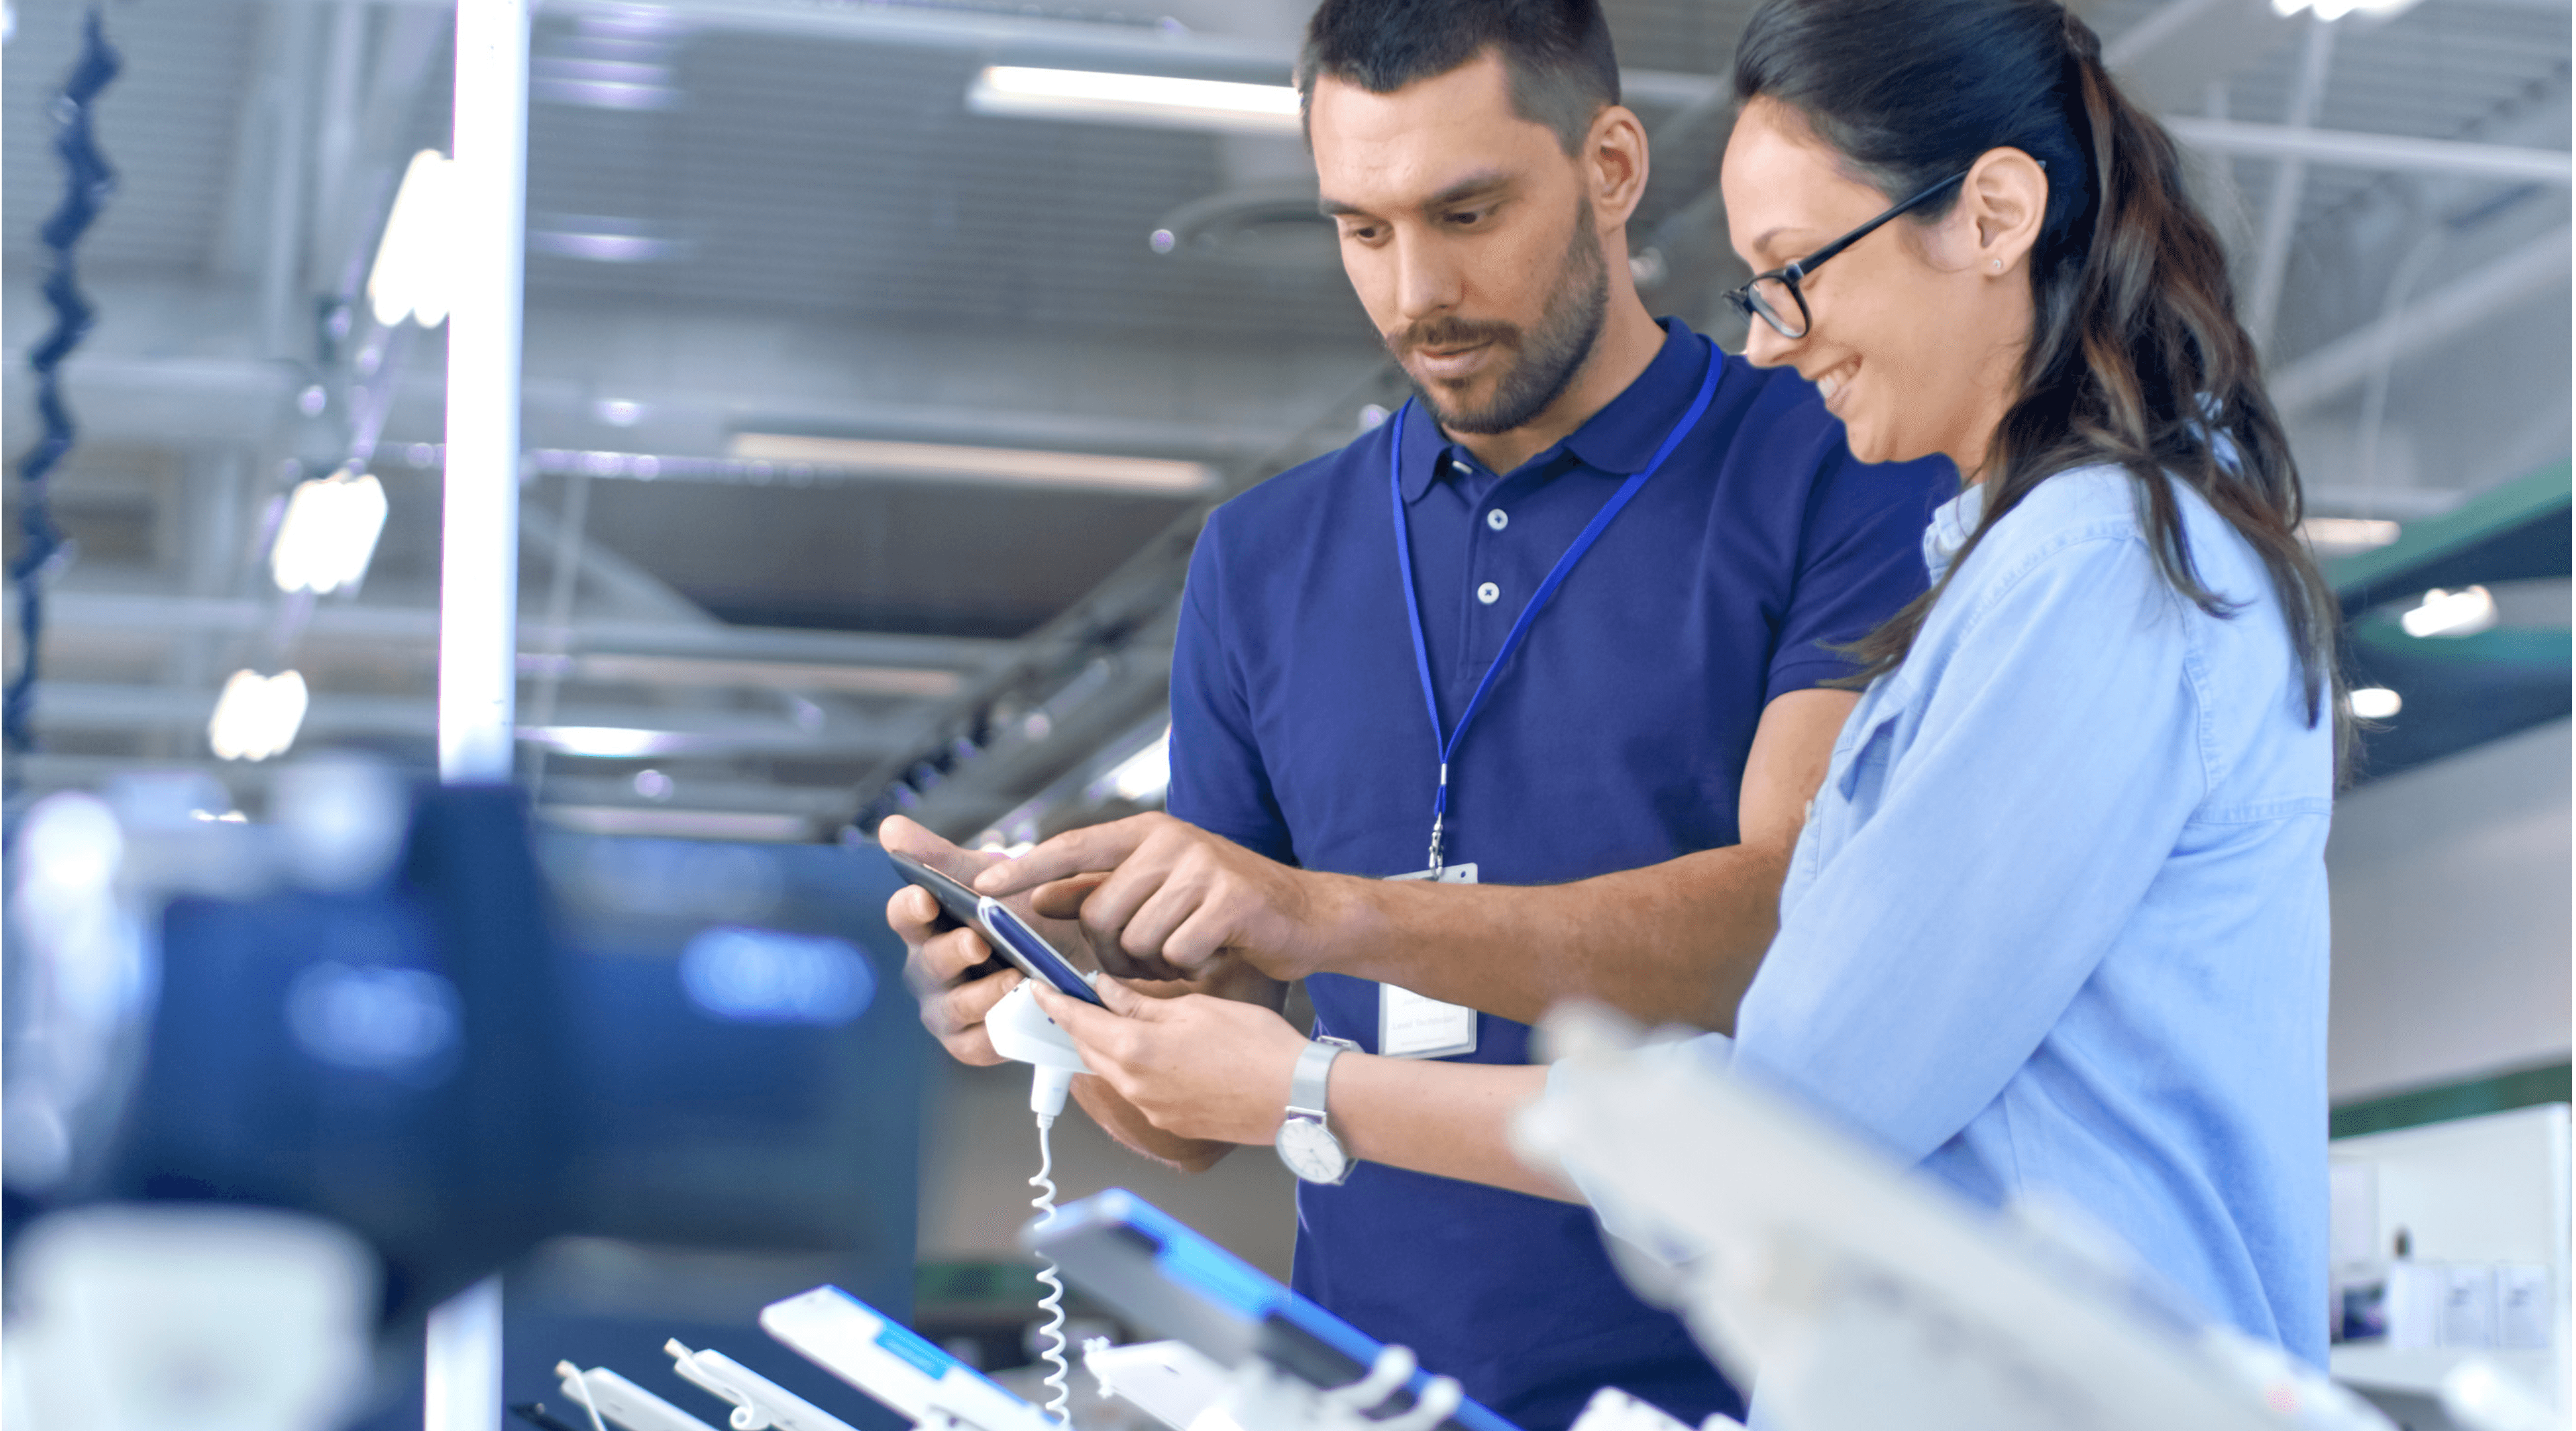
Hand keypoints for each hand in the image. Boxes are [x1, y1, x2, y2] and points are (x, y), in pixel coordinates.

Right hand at [880, 816, 1046, 1065]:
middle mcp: (929, 968)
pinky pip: (977, 1043)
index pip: (905, 915)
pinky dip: (998, 1031)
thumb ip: (939, 856)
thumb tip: (891, 828)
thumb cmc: (1012, 913)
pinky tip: (1020, 1016)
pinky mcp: (969, 1041)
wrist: (1063, 954)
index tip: (925, 897)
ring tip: (1013, 978)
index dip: (911, 908)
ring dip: (982, 993)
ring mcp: (946, 1008)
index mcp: (925, 926)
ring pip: (954, 1006)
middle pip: (929, 963)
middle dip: (952, 952)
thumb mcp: (985, 877)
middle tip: (976, 941)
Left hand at [976, 812, 1345, 982]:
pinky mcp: (1230, 899)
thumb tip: (1042, 897)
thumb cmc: (1226, 907)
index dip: (1027, 869)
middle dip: (1114, 952)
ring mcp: (1201, 866)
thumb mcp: (1161, 890)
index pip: (1071, 847)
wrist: (1307, 916)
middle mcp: (1170, 840)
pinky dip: (1188, 967)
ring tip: (1183, 953)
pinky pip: (1177, 952)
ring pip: (1135, 938)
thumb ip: (1103, 891)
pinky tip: (1211, 954)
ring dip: (1153, 964)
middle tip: (1147, 959)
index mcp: (1146, 833)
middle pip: (1099, 913)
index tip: (986, 888)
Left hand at [1031, 976, 1309, 1145]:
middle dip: (1078, 1023)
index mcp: (1135, 1050)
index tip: (1037, 987)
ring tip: (1117, 1020)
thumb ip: (1141, 1004)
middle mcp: (1134, 1086)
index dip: (1054, 1001)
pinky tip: (1156, 1050)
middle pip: (1088, 1049)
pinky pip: (1138, 1090)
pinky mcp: (1171, 1123)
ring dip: (1107, 1046)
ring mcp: (1152, 1110)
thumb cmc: (1257, 1046)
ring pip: (1112, 1071)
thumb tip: (1104, 991)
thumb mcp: (1195, 1008)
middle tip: (1072, 998)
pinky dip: (1134, 1067)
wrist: (1297, 1097)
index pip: (1077, 1021)